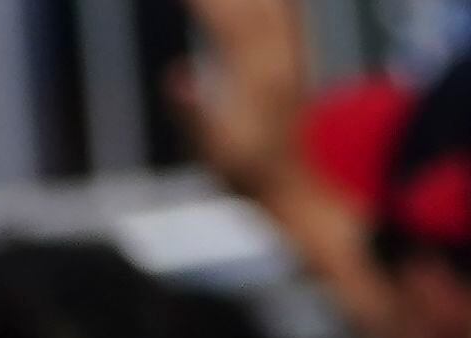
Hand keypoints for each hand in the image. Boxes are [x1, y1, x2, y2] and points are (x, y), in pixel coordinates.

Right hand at [169, 0, 313, 199]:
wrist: (290, 186)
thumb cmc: (246, 173)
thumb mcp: (213, 153)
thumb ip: (193, 114)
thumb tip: (175, 74)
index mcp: (254, 78)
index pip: (224, 21)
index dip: (202, 0)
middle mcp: (277, 62)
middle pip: (249, 5)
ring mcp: (290, 60)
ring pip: (272, 6)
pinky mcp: (295, 63)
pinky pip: (290, 18)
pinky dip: (280, 2)